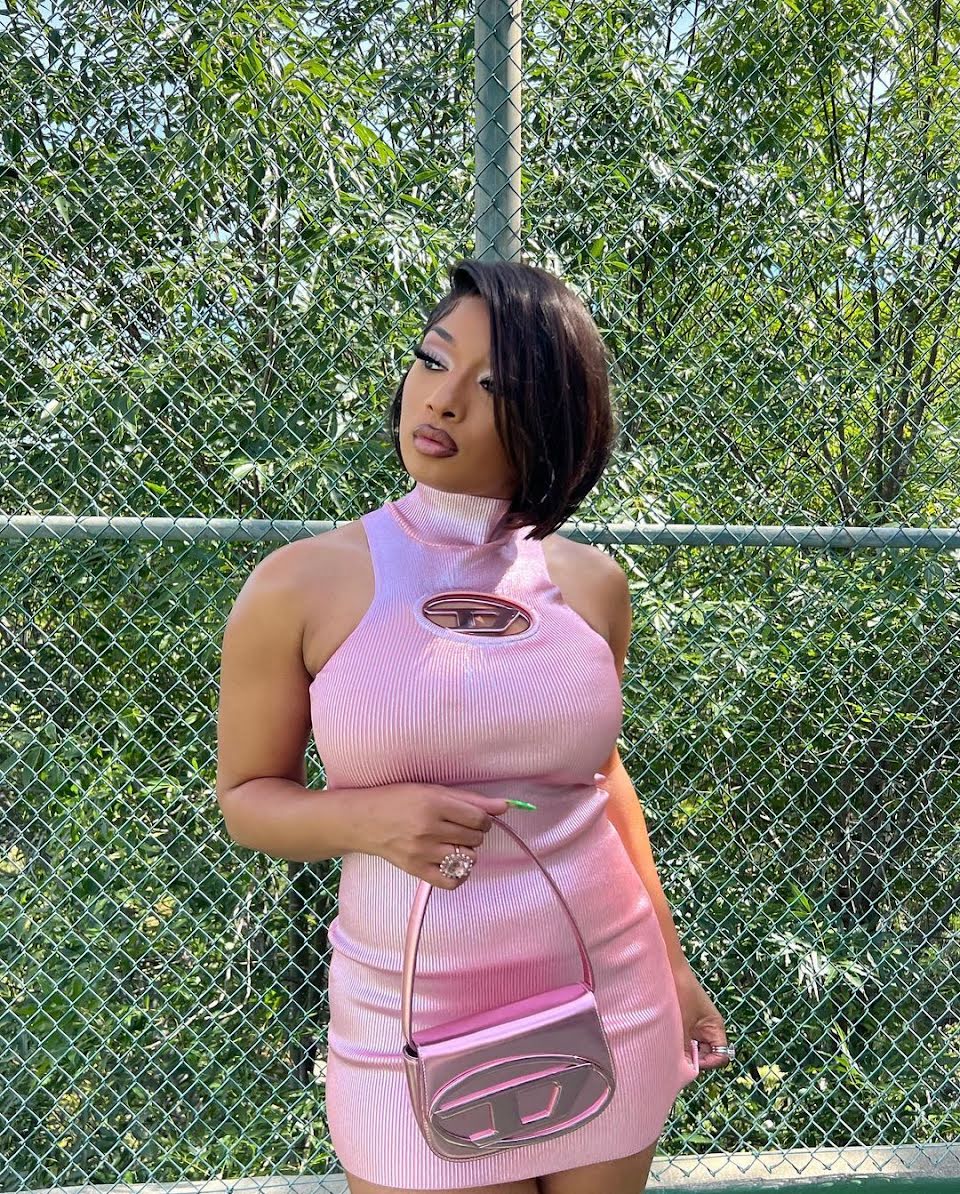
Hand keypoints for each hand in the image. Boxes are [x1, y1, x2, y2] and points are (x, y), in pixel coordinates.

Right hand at [353, 783, 508, 889]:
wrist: (363, 820)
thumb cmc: (398, 799)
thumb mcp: (432, 790)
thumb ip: (470, 799)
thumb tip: (505, 806)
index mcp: (433, 804)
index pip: (478, 818)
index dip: (484, 818)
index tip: (475, 817)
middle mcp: (428, 829)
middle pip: (475, 838)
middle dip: (474, 832)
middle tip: (458, 827)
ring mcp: (422, 852)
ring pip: (468, 858)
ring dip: (467, 850)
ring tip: (452, 842)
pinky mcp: (416, 870)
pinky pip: (452, 881)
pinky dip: (459, 873)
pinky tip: (452, 862)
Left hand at [672, 960, 732, 1071]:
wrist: (669, 968)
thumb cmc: (681, 991)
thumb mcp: (682, 1023)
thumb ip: (684, 1048)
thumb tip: (684, 1069)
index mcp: (715, 1027)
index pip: (720, 1057)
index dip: (707, 1063)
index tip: (690, 1061)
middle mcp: (708, 1029)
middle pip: (706, 1056)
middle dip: (692, 1059)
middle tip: (676, 1057)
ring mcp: (696, 1026)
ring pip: (693, 1049)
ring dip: (682, 1051)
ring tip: (669, 1047)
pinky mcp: (684, 1022)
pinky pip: (683, 1040)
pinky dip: (676, 1043)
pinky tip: (665, 1040)